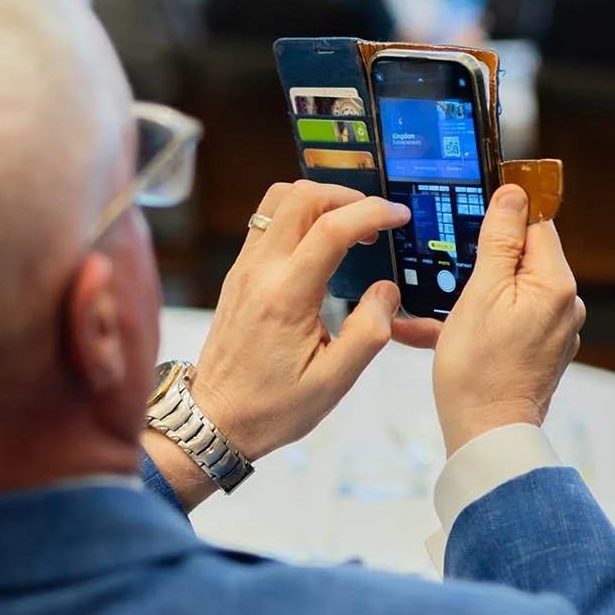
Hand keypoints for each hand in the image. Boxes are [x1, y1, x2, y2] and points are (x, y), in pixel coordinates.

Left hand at [189, 181, 431, 460]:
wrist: (216, 418)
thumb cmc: (273, 407)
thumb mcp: (333, 382)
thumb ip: (369, 332)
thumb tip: (387, 290)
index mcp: (286, 297)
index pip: (331, 229)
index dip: (371, 212)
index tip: (398, 216)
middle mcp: (260, 272)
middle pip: (300, 196)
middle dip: (346, 196)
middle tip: (375, 221)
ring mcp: (244, 268)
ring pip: (278, 200)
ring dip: (319, 201)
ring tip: (349, 227)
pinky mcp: (239, 273)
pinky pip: (267, 221)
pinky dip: (300, 215)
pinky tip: (322, 244)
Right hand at [430, 185, 585, 453]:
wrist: (486, 435)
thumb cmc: (478, 371)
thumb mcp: (480, 293)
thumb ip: (499, 240)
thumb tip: (513, 195)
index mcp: (556, 284)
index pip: (536, 223)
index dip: (503, 216)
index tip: (474, 220)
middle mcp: (566, 305)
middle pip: (523, 257)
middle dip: (484, 262)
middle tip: (451, 277)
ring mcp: (555, 331)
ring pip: (511, 291)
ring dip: (474, 295)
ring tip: (437, 313)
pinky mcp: (540, 352)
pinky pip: (509, 321)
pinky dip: (479, 322)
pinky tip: (441, 333)